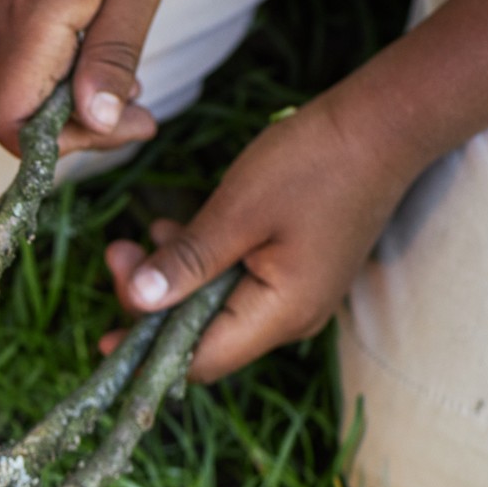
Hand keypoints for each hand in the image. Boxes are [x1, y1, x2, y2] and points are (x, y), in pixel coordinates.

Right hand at [0, 0, 174, 154]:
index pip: (6, 123)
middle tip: (138, 110)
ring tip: (120, 78)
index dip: (55, 146)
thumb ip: (113, 57)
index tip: (115, 126)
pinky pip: (10, 58)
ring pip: (12, 88)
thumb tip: (98, 123)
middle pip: (11, 114)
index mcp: (26, 26)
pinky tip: (90, 47)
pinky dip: (49, 71)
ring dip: (63, 101)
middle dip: (74, 127)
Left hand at [104, 97, 413, 381]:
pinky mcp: (294, 272)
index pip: (200, 362)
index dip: (147, 355)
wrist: (384, 124)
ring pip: (213, 309)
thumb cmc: (313, 163)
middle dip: (151, 307)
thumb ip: (186, 262)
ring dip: (170, 280)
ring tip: (133, 243)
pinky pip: (232, 284)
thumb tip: (136, 302)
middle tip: (117, 258)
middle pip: (203, 338)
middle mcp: (290, 319)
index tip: (102, 336)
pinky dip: (197, 264)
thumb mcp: (235, 212)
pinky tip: (169, 232)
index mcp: (280, 314)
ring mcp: (295, 296)